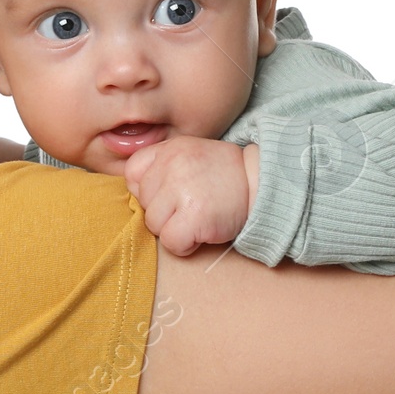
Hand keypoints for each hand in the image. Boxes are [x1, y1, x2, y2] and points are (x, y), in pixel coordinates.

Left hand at [123, 135, 258, 256]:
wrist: (262, 183)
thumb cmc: (224, 176)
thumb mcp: (190, 156)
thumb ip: (161, 166)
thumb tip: (134, 192)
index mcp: (169, 148)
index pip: (132, 174)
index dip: (149, 190)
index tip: (172, 193)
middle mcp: (173, 165)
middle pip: (143, 203)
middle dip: (163, 211)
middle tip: (191, 205)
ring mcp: (182, 190)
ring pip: (154, 224)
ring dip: (174, 228)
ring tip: (198, 217)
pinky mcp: (194, 216)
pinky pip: (171, 242)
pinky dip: (185, 245)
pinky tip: (201, 231)